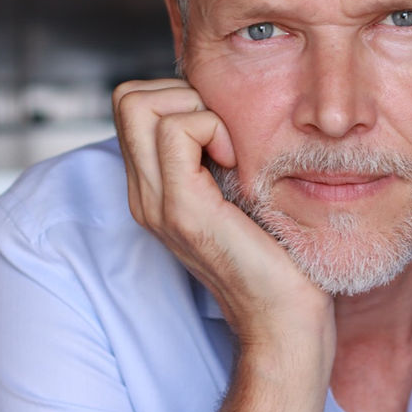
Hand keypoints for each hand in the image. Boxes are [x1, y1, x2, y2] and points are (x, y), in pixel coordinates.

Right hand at [113, 79, 330, 348]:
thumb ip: (219, 156)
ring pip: (138, 104)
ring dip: (195, 110)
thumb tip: (227, 108)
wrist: (284, 317)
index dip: (179, 98)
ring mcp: (156, 203)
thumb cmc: (278, 256)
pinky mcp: (182, 210)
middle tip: (223, 135)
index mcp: (154, 189)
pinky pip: (175, 131)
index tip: (223, 134)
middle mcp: (144, 195)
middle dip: (180, 93)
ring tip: (229, 151)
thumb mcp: (240, 192)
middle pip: (127, 98)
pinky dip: (210, 128)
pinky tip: (235, 163)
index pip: (133, 105)